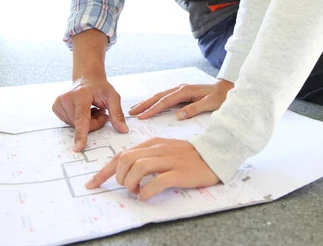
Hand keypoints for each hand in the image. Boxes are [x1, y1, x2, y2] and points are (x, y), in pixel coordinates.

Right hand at [52, 77, 127, 151]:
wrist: (87, 78)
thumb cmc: (99, 87)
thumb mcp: (112, 96)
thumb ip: (117, 113)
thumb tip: (123, 130)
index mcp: (81, 94)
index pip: (82, 118)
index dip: (81, 134)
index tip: (78, 147)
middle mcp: (67, 98)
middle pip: (82, 125)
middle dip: (94, 123)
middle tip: (100, 111)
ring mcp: (59, 102)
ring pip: (75, 126)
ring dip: (87, 122)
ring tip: (91, 109)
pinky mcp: (56, 107)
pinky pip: (69, 123)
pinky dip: (78, 121)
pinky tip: (82, 110)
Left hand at [85, 138, 219, 199]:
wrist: (214, 155)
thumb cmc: (187, 156)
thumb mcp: (164, 150)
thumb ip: (146, 156)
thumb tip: (125, 169)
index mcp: (152, 143)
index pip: (121, 154)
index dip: (104, 170)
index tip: (92, 183)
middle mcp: (158, 149)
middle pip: (126, 159)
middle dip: (118, 177)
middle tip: (126, 187)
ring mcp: (168, 160)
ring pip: (138, 168)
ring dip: (131, 184)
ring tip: (137, 191)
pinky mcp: (179, 173)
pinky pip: (156, 181)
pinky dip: (146, 192)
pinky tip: (147, 195)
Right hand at [129, 79, 232, 119]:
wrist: (226, 89)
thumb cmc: (220, 97)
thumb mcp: (210, 104)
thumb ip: (194, 109)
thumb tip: (178, 116)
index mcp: (185, 91)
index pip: (165, 101)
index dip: (153, 109)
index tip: (142, 116)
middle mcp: (180, 88)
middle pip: (158, 96)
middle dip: (144, 104)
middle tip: (131, 112)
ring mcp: (180, 90)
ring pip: (160, 96)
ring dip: (147, 102)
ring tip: (135, 109)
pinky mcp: (181, 93)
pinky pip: (164, 97)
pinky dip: (155, 101)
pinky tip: (149, 105)